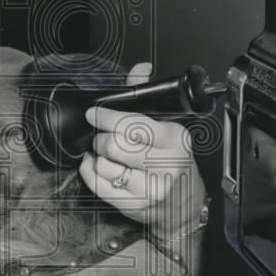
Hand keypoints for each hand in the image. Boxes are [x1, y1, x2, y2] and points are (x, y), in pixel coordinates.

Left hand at [78, 63, 206, 240]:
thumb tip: (140, 69)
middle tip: (103, 138)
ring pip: (104, 166)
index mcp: (174, 139)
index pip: (133, 124)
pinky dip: (91, 172)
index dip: (106, 117)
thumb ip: (147, 96)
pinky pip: (98, 186)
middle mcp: (165, 164)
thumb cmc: (174, 163)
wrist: (184, 206)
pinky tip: (100, 167)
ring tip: (105, 155)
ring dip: (96, 157)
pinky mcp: (135, 206)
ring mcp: (151, 188)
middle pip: (114, 145)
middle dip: (101, 138)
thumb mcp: (168, 128)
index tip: (94, 114)